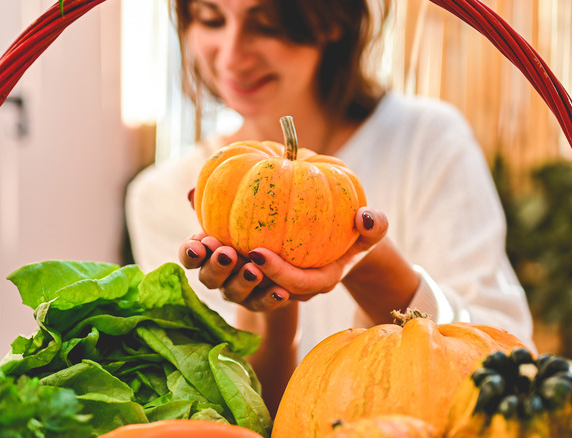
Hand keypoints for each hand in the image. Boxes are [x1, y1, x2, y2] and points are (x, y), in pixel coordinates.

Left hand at [177, 206, 387, 311]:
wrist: (332, 241)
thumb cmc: (352, 235)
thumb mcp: (368, 231)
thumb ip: (375, 226)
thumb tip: (367, 216)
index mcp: (314, 283)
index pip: (296, 287)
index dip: (276, 274)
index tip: (258, 253)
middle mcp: (284, 290)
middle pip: (256, 296)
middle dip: (237, 280)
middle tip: (225, 251)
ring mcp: (261, 283)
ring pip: (230, 288)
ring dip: (214, 269)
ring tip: (204, 243)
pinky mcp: (242, 271)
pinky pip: (220, 270)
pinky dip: (206, 255)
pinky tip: (196, 231)